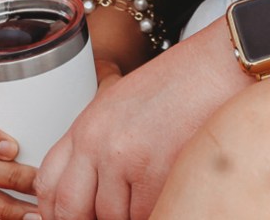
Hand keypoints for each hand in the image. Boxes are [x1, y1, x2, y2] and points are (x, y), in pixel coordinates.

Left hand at [34, 28, 240, 219]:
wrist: (221, 65)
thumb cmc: (181, 83)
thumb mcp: (124, 104)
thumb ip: (100, 144)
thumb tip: (94, 191)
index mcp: (87, 124)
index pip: (48, 185)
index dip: (56, 212)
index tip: (73, 216)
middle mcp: (98, 142)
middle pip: (70, 210)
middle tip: (109, 215)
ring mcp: (125, 159)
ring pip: (111, 217)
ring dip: (129, 214)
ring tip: (149, 192)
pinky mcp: (157, 173)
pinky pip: (146, 214)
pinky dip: (157, 209)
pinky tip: (167, 191)